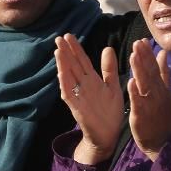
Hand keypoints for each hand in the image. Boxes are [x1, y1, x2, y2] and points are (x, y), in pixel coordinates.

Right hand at [55, 34, 124, 164]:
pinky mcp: (77, 107)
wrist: (108, 135)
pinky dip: (65, 83)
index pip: (82, 60)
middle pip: (73, 65)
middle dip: (66, 52)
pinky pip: (69, 94)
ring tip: (58, 51)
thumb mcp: (113, 87)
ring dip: (63, 64)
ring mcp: (78, 95)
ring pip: (68, 76)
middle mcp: (83, 85)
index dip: (76, 48)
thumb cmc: (110, 112)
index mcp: (92, 79)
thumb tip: (107, 48)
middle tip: (59, 38)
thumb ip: (108, 69)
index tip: (69, 35)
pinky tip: (61, 73)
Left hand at [127, 39, 170, 162]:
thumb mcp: (166, 93)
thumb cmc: (163, 116)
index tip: (142, 40)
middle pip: (150, 73)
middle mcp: (157, 94)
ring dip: (139, 70)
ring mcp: (150, 105)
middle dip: (144, 58)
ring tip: (134, 56)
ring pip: (144, 85)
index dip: (148, 54)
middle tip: (137, 42)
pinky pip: (138, 103)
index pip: (155, 68)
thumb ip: (164, 74)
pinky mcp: (142, 116)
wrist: (165, 143)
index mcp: (161, 88)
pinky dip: (135, 93)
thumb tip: (163, 54)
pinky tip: (130, 82)